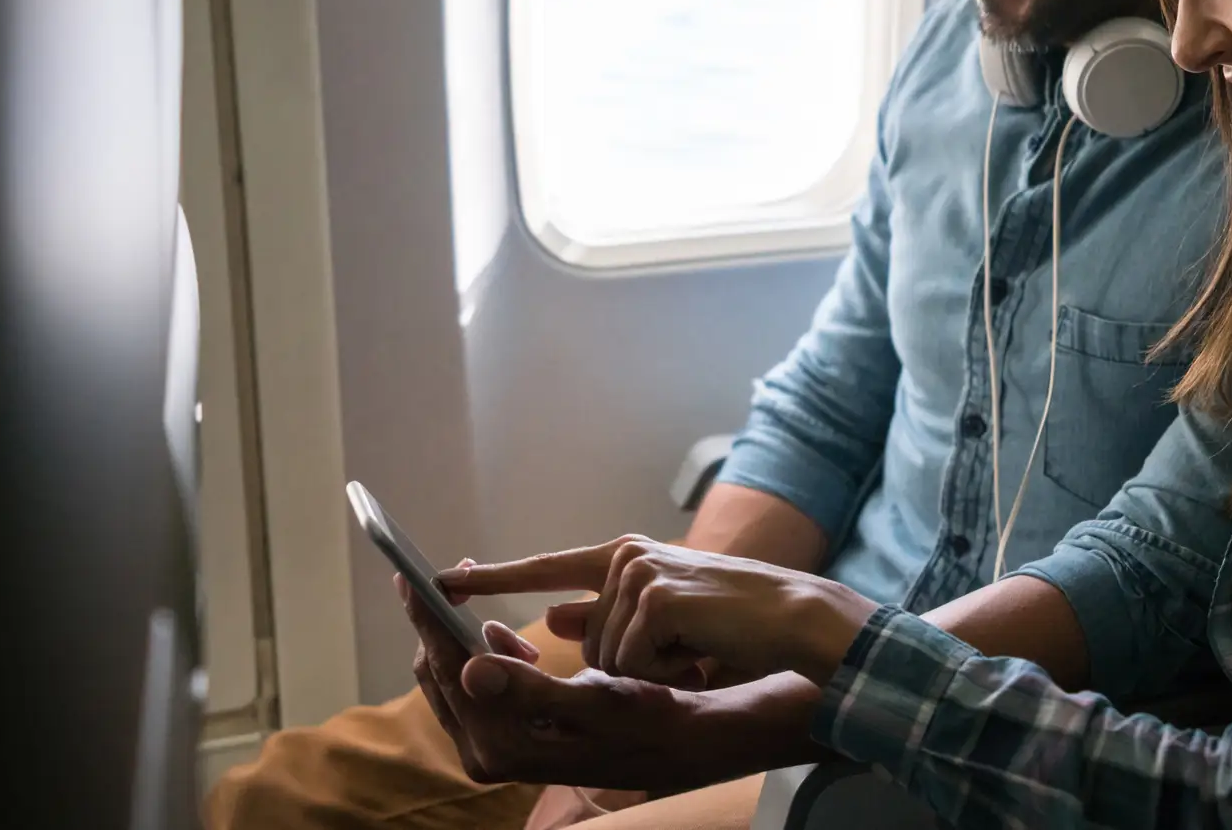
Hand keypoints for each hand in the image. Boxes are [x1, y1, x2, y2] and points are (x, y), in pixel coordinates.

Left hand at [399, 572, 728, 791]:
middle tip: (451, 582)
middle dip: (440, 626)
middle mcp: (487, 754)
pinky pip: (474, 690)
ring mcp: (493, 751)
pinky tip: (514, 646)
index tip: (410, 577)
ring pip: (453, 681)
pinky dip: (484, 659)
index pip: (446, 668)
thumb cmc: (644, 718)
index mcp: (501, 745)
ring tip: (492, 618)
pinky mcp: (506, 743)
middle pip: (437, 675)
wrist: (676, 747)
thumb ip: (530, 689)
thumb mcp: (594, 699)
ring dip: (464, 642)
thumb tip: (471, 670)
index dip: (428, 618)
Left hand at [439, 536, 878, 685]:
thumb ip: (606, 615)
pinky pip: (631, 663)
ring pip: (604, 659)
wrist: (795, 620)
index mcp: (624, 557)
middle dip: (616, 668)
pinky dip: (665, 674)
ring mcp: (639, 573)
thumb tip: (552, 616)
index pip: (546, 568)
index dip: (492, 576)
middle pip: (580, 638)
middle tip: (667, 661)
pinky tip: (700, 657)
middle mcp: (625, 556)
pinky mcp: (656, 596)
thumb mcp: (663, 620)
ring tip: (695, 657)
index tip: (436, 579)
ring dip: (648, 674)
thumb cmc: (734, 624)